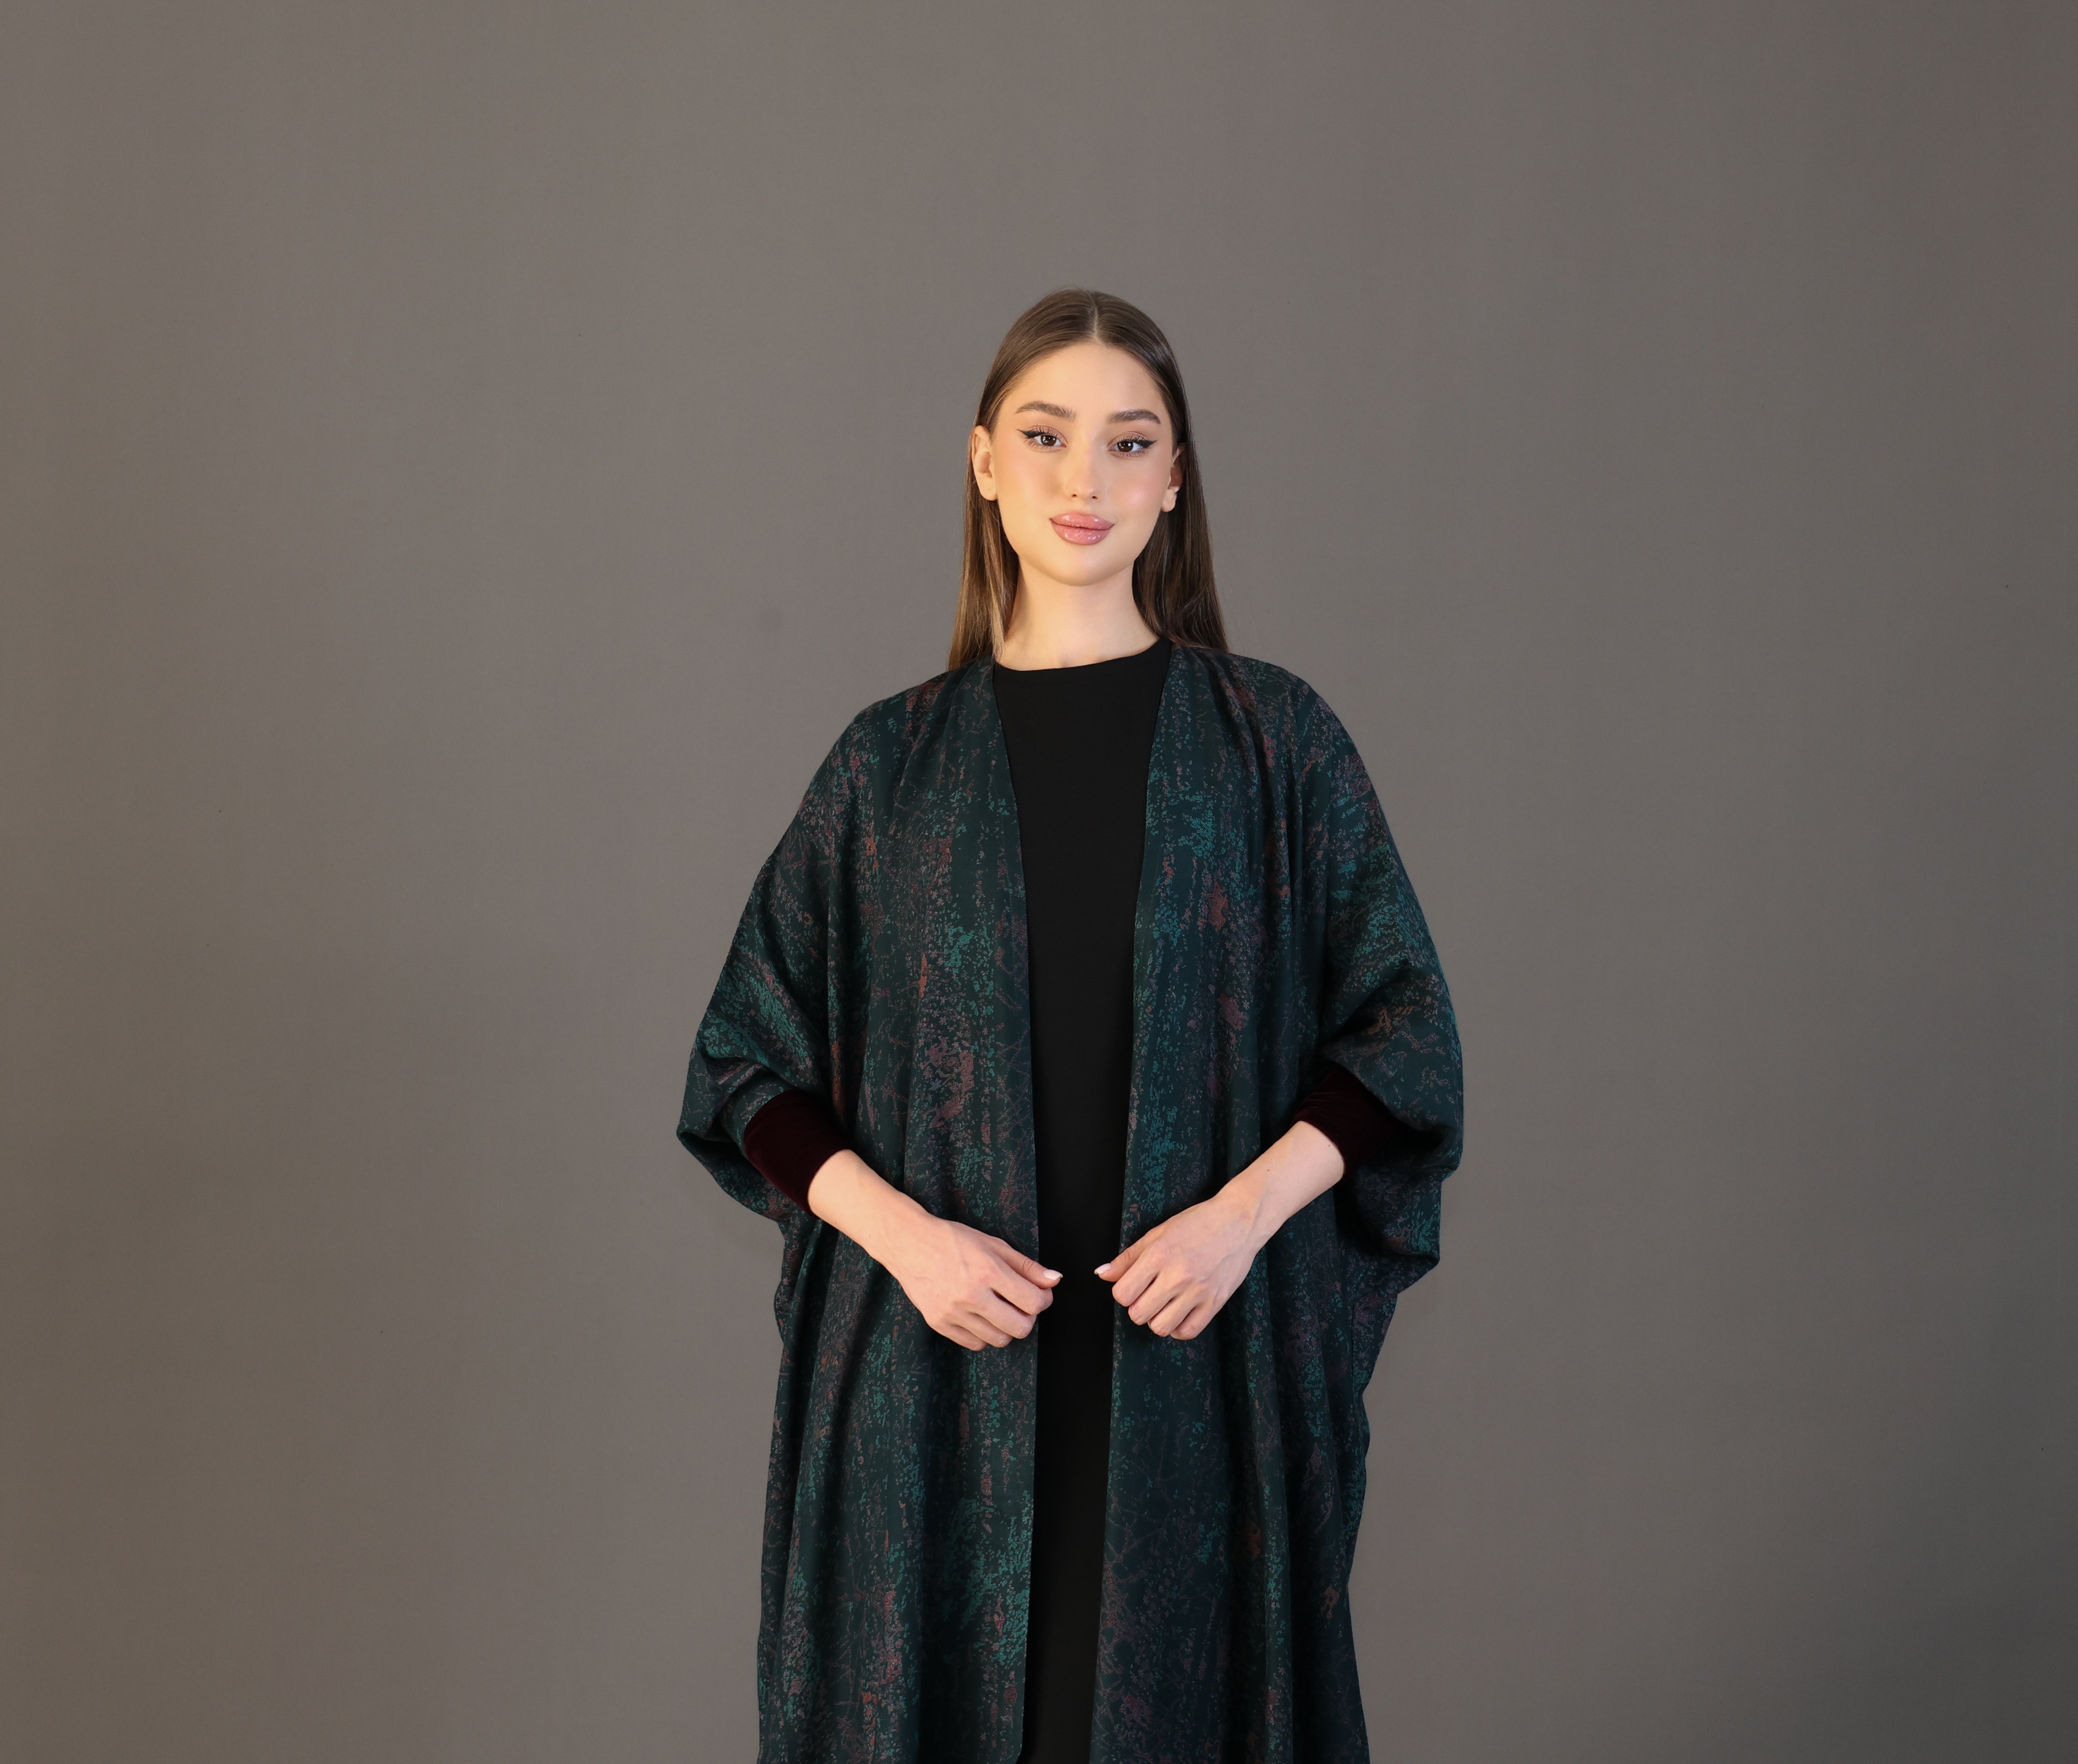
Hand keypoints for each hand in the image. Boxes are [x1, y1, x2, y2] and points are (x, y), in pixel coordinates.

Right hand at [881, 1213, 1060, 1350]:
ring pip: (998, 1340)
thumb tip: (1055, 1281)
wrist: (909, 1244)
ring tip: (998, 1308)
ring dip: (1005, 1327)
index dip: (1043, 1300)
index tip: (1039, 1294)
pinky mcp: (939, 1324)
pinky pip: (975, 1343)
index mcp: (988, 1271)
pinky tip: (980, 1315)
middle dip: (1027, 1318)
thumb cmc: (953, 1240)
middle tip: (1020, 1304)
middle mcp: (971, 1295)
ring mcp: (953, 1313)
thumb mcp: (993, 1244)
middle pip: (1020, 1328)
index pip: (1033, 1302)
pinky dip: (984, 1334)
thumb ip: (1026, 1266)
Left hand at [1098, 1121, 1346, 1339]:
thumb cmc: (1198, 1222)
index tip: (1133, 1285)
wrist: (1239, 1221)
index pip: (1122, 1294)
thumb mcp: (1158, 1233)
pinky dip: (1178, 1327)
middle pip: (1138, 1314)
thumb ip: (1129, 1257)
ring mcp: (1198, 1292)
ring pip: (1160, 1327)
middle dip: (1138, 1306)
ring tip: (1164, 1304)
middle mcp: (1177, 1276)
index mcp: (1158, 1255)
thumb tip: (1102, 1274)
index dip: (1123, 1292)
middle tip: (1148, 1294)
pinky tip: (1179, 1313)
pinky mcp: (1215, 1303)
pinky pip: (1188, 1332)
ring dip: (1157, 1318)